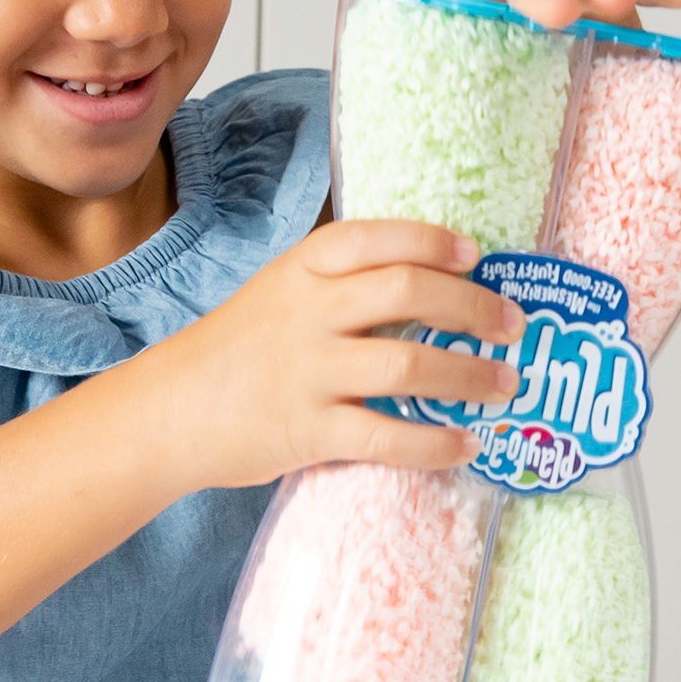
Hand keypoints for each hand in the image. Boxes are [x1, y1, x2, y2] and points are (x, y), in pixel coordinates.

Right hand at [143, 220, 523, 490]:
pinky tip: (467, 444)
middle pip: (406, 292)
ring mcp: (308, 371)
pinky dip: (435, 442)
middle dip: (472, 306)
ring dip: (469, 374)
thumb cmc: (238, 349)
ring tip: (504, 384)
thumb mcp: (280, 292)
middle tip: (511, 324)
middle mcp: (307, 311)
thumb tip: (432, 286)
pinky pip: (387, 436)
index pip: (377, 237)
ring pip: (407, 363)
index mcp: (303, 268)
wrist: (169, 410)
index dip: (433, 242)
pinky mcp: (308, 430)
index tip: (476, 254)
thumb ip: (341, 285)